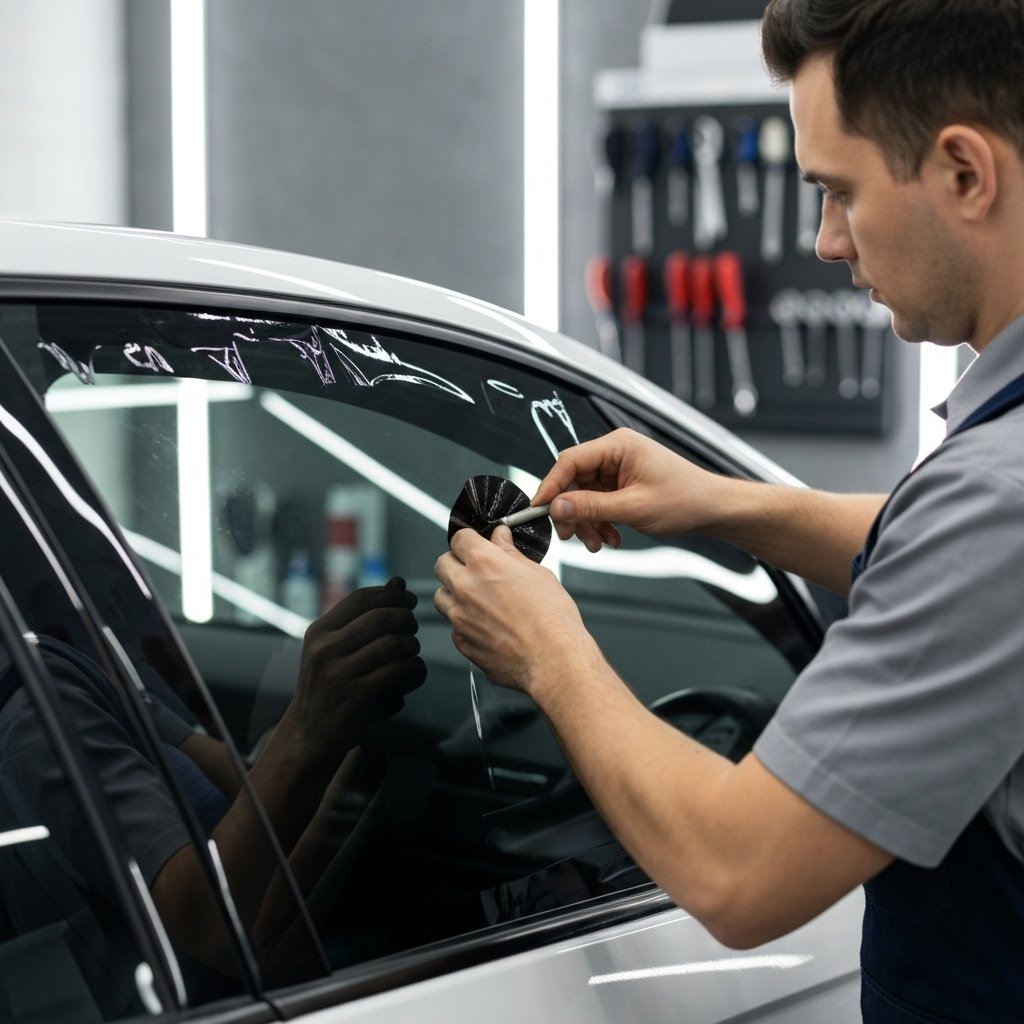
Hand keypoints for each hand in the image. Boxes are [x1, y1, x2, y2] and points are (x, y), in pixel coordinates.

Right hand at [288, 577, 425, 757]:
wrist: (309, 734)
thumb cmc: (330, 685)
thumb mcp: (337, 647)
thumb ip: (366, 616)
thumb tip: (398, 582)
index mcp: (319, 632)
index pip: (361, 599)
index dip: (391, 595)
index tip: (409, 601)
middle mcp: (324, 649)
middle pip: (381, 618)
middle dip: (406, 620)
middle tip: (412, 631)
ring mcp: (338, 673)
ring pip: (393, 644)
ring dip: (412, 647)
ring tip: (411, 653)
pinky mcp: (355, 696)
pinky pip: (397, 671)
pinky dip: (413, 670)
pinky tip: (412, 672)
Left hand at [434, 527, 597, 694]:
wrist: (552, 659)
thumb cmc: (552, 618)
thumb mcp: (537, 573)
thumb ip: (510, 553)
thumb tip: (500, 538)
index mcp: (484, 562)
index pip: (460, 538)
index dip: (469, 540)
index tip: (476, 545)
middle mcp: (465, 586)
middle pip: (442, 564)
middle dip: (456, 564)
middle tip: (476, 571)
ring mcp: (459, 616)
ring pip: (441, 596)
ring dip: (454, 594)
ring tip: (480, 601)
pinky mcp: (461, 641)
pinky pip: (454, 625)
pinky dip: (465, 623)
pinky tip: (488, 626)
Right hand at [533, 427, 719, 551]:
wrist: (713, 510)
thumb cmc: (686, 500)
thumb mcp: (634, 507)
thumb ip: (591, 507)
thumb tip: (557, 508)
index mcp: (617, 446)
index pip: (570, 461)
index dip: (551, 487)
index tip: (539, 510)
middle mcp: (615, 453)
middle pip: (574, 481)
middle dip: (573, 512)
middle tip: (571, 536)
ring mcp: (618, 470)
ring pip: (584, 496)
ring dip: (587, 522)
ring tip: (599, 543)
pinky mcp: (622, 485)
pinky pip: (598, 504)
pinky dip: (600, 523)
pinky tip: (611, 538)